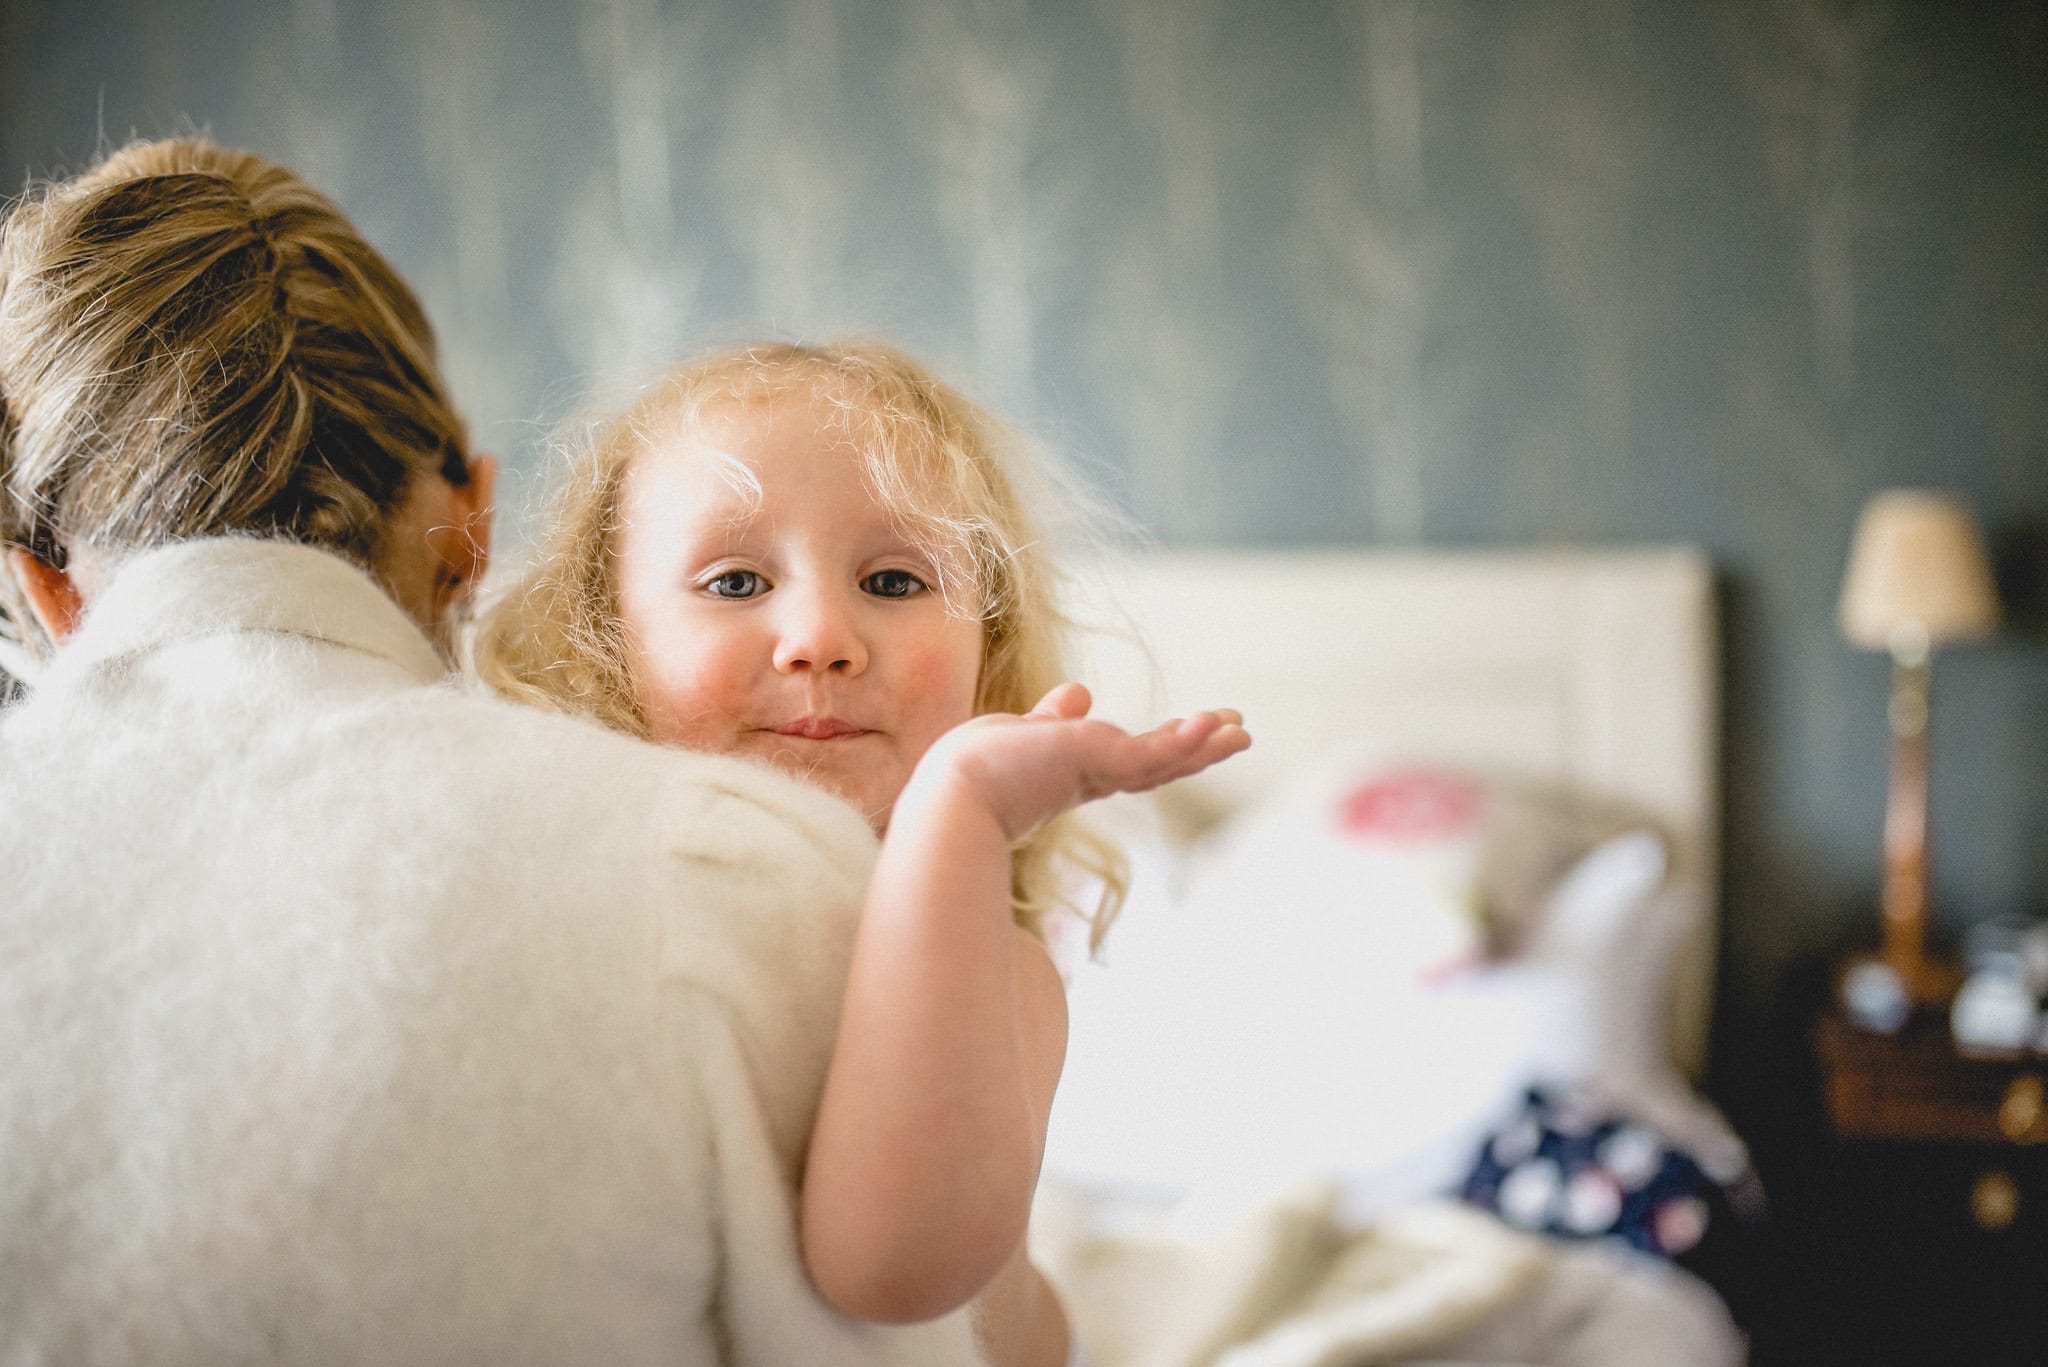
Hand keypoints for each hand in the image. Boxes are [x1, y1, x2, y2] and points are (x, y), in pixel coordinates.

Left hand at [919, 682, 1249, 841]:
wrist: (957, 797)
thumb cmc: (974, 772)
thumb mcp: (1023, 731)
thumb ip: (1054, 717)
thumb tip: (1079, 691)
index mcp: (1074, 770)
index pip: (1128, 758)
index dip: (1162, 744)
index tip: (1192, 726)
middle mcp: (1093, 777)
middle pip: (1158, 762)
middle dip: (1197, 748)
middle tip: (1238, 732)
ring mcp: (1101, 773)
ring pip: (1164, 759)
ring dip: (1205, 744)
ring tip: (1242, 732)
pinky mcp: (1104, 764)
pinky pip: (1155, 752)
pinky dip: (1186, 740)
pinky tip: (1212, 727)